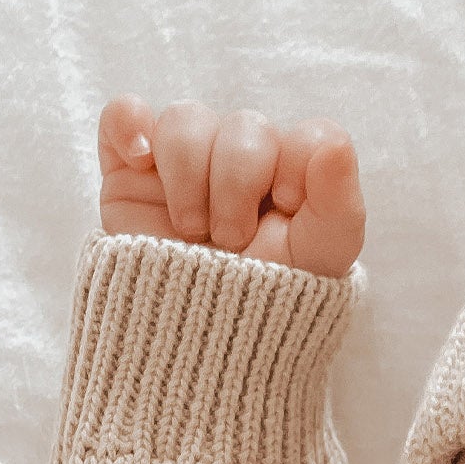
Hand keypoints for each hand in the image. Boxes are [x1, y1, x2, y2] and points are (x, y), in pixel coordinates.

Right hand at [96, 96, 365, 280]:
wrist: (199, 348)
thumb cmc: (266, 305)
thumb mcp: (318, 264)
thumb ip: (340, 205)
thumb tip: (335, 146)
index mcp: (294, 176)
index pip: (306, 136)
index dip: (296, 168)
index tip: (285, 211)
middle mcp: (242, 161)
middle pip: (245, 126)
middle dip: (238, 187)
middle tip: (231, 240)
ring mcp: (186, 163)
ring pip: (186, 120)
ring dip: (189, 177)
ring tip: (192, 233)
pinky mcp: (132, 173)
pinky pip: (125, 115)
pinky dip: (129, 125)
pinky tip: (141, 160)